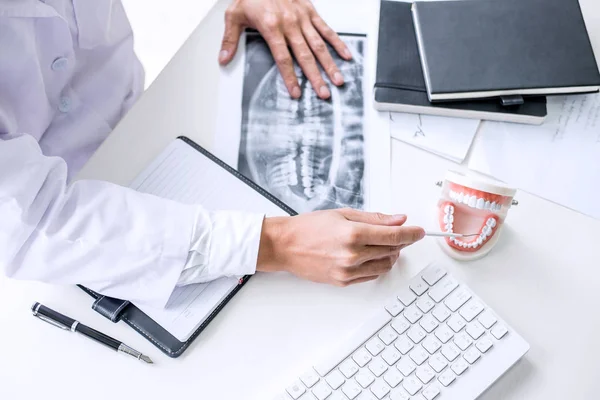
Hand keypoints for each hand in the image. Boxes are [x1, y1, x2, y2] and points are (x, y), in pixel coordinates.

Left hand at [218, 0, 352, 99]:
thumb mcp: (234, 14)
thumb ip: (230, 39)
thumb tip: (224, 59)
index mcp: (271, 26)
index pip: (283, 58)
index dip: (290, 77)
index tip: (296, 92)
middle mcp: (289, 23)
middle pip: (305, 56)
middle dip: (315, 77)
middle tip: (323, 93)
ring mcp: (302, 17)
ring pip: (319, 45)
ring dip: (330, 64)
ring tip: (338, 79)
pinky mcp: (310, 11)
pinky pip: (326, 29)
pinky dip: (338, 43)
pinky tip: (346, 55)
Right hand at [257, 209, 425, 285]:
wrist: (285, 246)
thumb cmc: (309, 227)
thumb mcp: (343, 214)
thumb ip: (374, 218)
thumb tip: (398, 219)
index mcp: (353, 234)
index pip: (395, 236)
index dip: (412, 233)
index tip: (419, 231)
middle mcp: (353, 255)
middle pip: (392, 250)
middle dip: (400, 241)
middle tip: (397, 233)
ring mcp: (348, 271)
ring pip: (385, 265)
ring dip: (390, 255)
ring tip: (381, 245)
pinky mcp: (344, 282)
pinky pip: (371, 275)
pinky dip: (376, 265)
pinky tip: (369, 256)